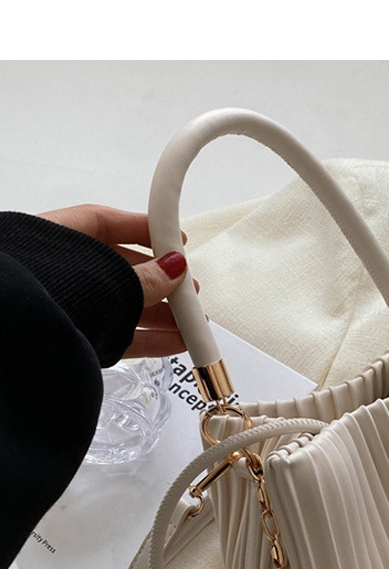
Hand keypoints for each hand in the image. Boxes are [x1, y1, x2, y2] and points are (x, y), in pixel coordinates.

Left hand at [45, 204, 186, 358]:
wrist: (6, 344)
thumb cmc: (38, 292)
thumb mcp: (102, 277)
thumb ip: (142, 276)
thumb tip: (173, 268)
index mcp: (54, 238)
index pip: (105, 224)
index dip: (143, 229)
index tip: (174, 239)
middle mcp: (57, 271)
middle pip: (117, 269)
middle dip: (157, 280)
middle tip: (187, 287)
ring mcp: (64, 307)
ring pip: (118, 305)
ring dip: (157, 313)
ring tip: (190, 322)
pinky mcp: (70, 340)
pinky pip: (114, 333)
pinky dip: (144, 337)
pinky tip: (172, 342)